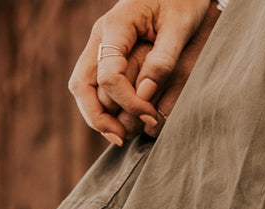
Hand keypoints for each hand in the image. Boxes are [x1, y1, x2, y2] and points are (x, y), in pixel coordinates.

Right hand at [68, 0, 210, 144]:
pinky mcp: (104, 57)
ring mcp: (98, 47)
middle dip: (98, 117)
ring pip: (82, 90)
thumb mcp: (181, 26)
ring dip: (97, 116)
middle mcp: (99, 37)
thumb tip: (143, 96)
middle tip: (121, 138)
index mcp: (115, 26)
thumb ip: (162, 61)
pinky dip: (101, 108)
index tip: (150, 115)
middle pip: (82, 86)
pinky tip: (119, 124)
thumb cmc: (183, 1)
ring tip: (120, 136)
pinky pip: (92, 88)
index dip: (127, 102)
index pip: (108, 76)